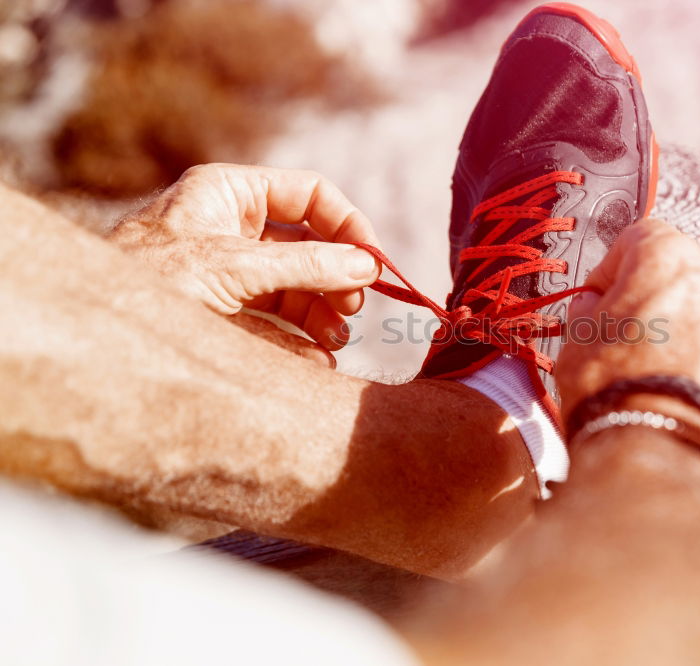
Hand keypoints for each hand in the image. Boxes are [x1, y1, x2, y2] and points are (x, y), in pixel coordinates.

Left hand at [109, 164, 380, 356]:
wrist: (93, 334)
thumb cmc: (152, 282)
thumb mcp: (236, 266)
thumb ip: (307, 264)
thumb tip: (367, 266)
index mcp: (229, 193)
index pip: (308, 195)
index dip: (347, 224)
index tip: (372, 262)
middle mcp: (230, 228)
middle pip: (307, 245)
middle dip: (335, 277)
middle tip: (352, 307)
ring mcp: (225, 272)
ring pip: (294, 286)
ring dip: (322, 313)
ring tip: (337, 340)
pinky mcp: (220, 312)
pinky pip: (273, 321)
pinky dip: (299, 340)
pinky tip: (316, 359)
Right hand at [556, 220, 699, 489]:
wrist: (668, 468)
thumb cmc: (614, 400)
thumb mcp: (575, 348)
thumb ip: (589, 314)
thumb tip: (595, 305)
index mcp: (670, 261)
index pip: (643, 239)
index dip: (619, 270)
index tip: (606, 301)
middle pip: (695, 283)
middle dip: (672, 311)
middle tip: (646, 356)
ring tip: (682, 397)